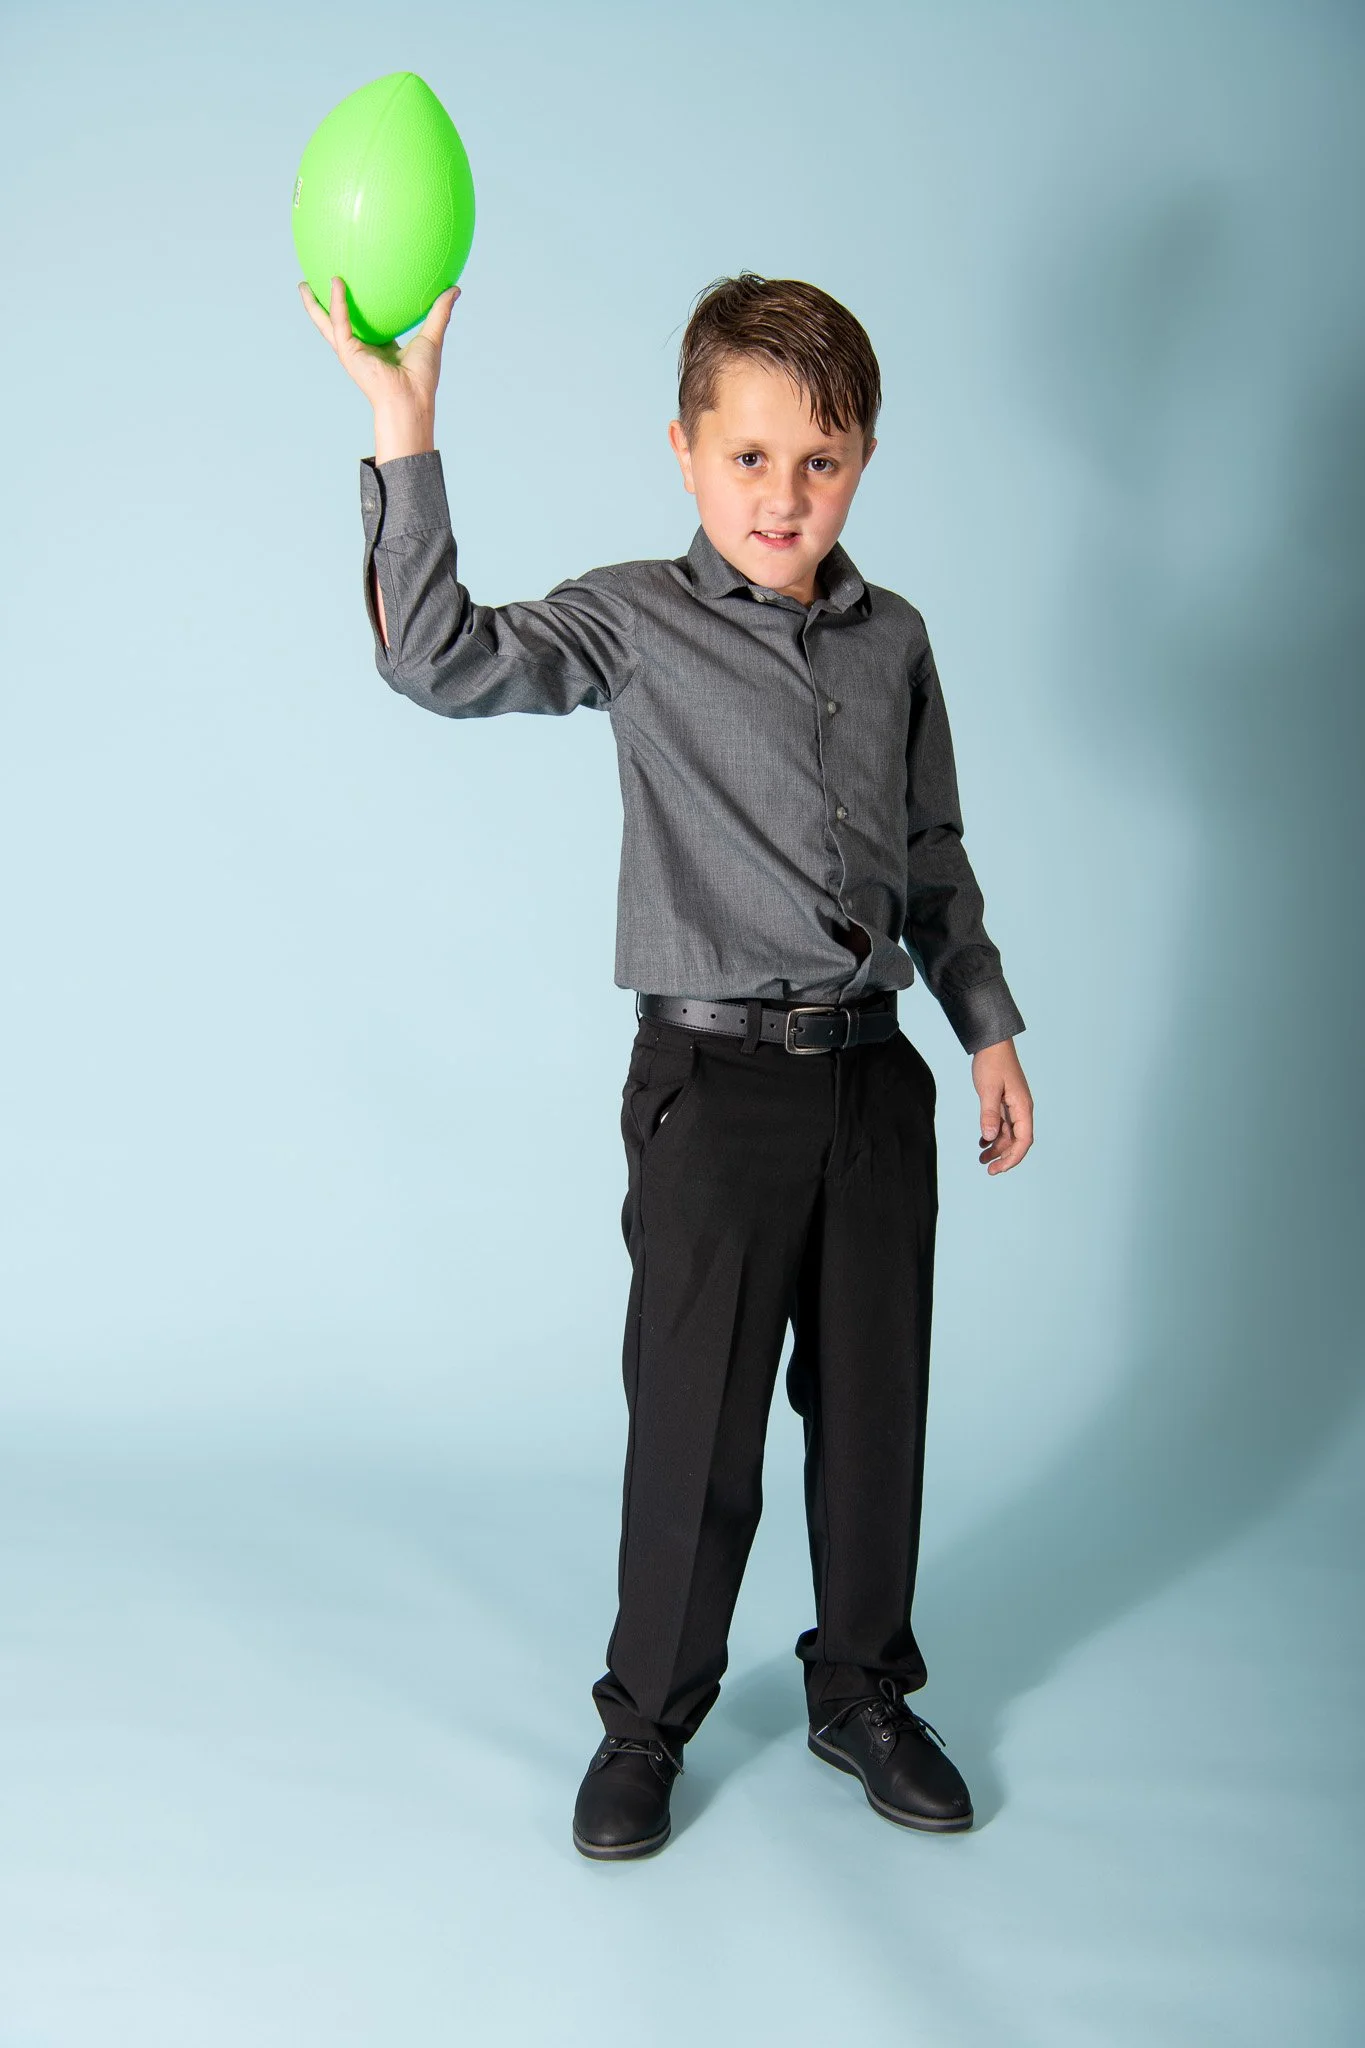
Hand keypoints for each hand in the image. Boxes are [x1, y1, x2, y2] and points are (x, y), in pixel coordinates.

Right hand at [297, 274, 459, 422]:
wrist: (411, 399)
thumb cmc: (422, 378)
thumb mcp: (432, 337)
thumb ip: (439, 312)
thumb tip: (454, 288)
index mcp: (378, 348)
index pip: (363, 324)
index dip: (357, 307)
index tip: (353, 288)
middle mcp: (362, 350)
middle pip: (336, 323)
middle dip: (323, 305)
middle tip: (312, 284)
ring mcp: (352, 352)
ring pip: (326, 324)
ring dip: (312, 305)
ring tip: (302, 285)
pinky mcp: (348, 353)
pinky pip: (340, 323)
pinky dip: (337, 303)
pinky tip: (336, 282)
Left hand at [971, 1039, 1032, 1173]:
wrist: (992, 1043)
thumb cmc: (992, 1063)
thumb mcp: (988, 1089)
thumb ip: (989, 1114)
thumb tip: (988, 1137)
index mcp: (1023, 1107)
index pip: (1024, 1140)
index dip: (1013, 1158)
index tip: (998, 1169)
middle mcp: (1021, 1109)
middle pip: (1017, 1141)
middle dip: (1003, 1157)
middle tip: (988, 1170)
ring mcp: (1014, 1106)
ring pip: (1008, 1134)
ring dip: (996, 1148)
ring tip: (981, 1159)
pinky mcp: (1005, 1102)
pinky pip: (1002, 1125)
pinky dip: (992, 1135)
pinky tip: (981, 1142)